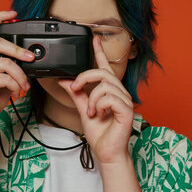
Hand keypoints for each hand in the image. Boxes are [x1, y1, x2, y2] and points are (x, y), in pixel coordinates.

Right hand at [0, 10, 34, 128]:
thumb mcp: (5, 75)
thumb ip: (11, 62)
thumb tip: (29, 56)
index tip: (13, 14)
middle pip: (0, 42)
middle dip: (20, 50)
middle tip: (31, 59)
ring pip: (7, 63)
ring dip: (21, 76)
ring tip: (24, 86)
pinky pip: (5, 78)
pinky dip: (15, 86)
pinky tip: (16, 92)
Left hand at [59, 35, 133, 166]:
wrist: (106, 152)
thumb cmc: (100, 134)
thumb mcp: (83, 110)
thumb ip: (76, 94)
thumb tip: (64, 80)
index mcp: (109, 91)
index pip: (105, 67)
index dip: (99, 52)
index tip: (94, 39)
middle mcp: (119, 93)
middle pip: (102, 73)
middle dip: (85, 77)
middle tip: (75, 88)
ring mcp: (124, 101)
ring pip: (104, 85)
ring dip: (92, 99)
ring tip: (92, 112)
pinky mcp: (127, 110)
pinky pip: (109, 97)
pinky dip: (99, 106)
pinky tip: (100, 115)